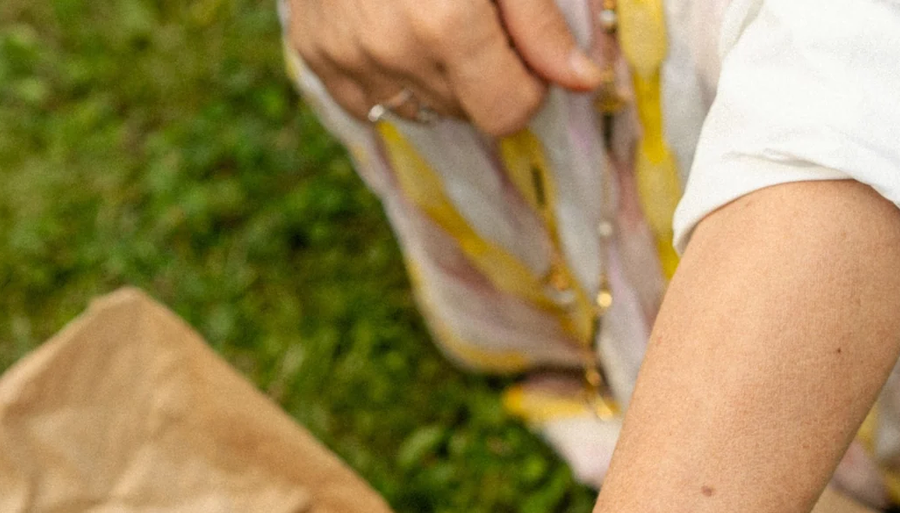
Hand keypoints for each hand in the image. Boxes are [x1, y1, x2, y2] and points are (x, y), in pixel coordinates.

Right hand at [287, 0, 601, 135]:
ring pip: (421, 110)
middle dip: (482, 76)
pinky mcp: (315, 53)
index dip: (525, 81)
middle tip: (470, 13)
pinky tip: (387, 19)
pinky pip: (369, 100)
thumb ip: (540, 22)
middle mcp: (392, 52)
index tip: (519, 42)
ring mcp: (347, 58)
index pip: (509, 113)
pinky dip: (388, 72)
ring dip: (436, 76)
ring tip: (424, 10)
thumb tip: (585, 80)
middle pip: (468, 114)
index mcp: (444, 24)